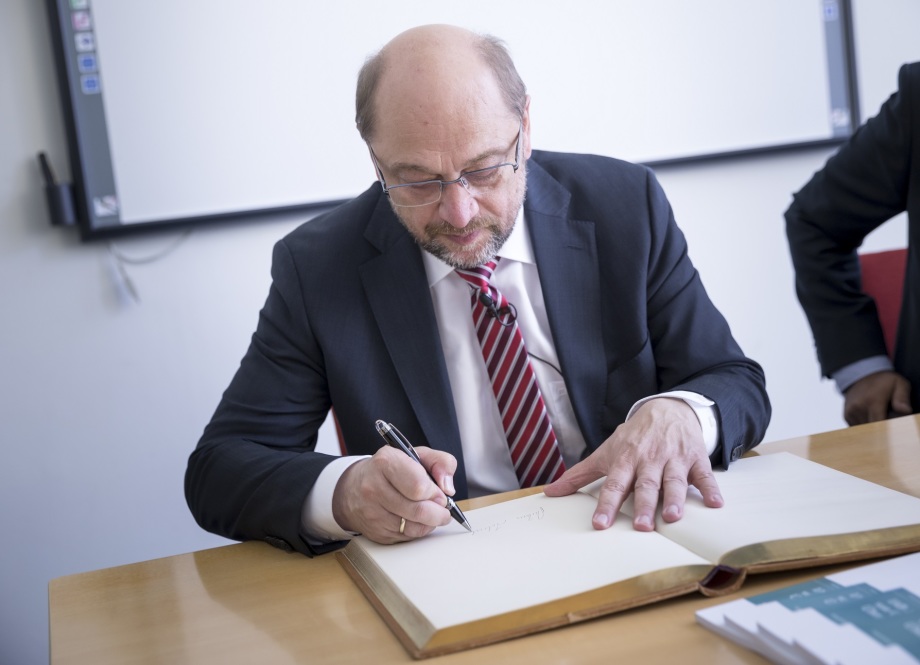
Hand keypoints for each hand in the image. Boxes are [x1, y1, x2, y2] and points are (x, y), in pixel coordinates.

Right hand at [331, 446, 455, 543]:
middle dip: (438, 512)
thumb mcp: (416, 454)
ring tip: (432, 513)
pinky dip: (418, 530)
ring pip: (414, 527)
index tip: (440, 493)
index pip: (419, 487)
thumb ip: (441, 463)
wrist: (354, 487)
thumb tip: (448, 488)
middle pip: (418, 510)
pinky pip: (406, 537)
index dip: (435, 493)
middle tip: (442, 507)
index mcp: (385, 463)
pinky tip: (416, 519)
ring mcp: (372, 512)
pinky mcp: (375, 532)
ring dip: (430, 523)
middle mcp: (374, 487)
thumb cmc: (391, 469)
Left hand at [544, 398, 722, 530]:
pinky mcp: (695, 458)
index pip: (614, 485)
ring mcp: (673, 459)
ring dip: (674, 498)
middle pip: (645, 485)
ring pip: (673, 481)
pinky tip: (715, 503)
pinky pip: (704, 474)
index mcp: (625, 460)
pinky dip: (711, 488)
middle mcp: (649, 460)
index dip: (606, 505)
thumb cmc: (633, 438)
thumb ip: (580, 475)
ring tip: (673, 517)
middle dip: (643, 505)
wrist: (666, 409)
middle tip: (641, 527)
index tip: (600, 525)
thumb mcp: (605, 452)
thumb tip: (550, 492)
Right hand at [843, 371, 911, 424]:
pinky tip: (870, 416)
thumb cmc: (885, 381)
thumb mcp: (899, 384)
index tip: (893, 429)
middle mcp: (858, 407)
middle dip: (881, 430)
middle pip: (872, 430)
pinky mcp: (846, 415)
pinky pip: (857, 428)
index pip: (879, 425)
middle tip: (888, 421)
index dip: (887, 431)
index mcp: (872, 401)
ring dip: (873, 428)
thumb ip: (902, 398)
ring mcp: (850, 411)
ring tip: (879, 416)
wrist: (862, 374)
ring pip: (864, 430)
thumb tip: (905, 410)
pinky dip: (865, 426)